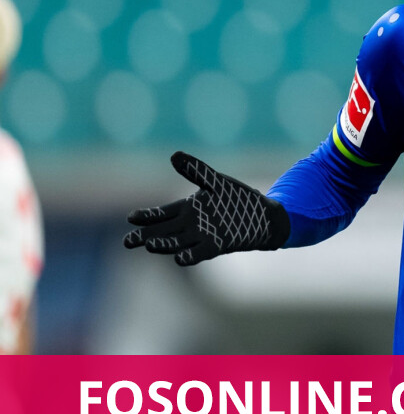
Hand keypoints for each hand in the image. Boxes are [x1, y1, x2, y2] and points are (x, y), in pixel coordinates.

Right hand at [124, 152, 289, 265]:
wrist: (265, 215)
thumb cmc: (239, 199)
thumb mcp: (216, 182)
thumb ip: (196, 171)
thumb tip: (173, 155)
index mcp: (187, 210)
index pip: (161, 214)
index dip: (146, 217)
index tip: (131, 218)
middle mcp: (191, 226)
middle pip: (163, 231)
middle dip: (145, 236)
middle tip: (127, 242)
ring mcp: (203, 236)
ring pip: (177, 243)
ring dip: (164, 245)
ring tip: (149, 245)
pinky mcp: (218, 245)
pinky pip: (200, 252)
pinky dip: (190, 255)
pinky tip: (179, 258)